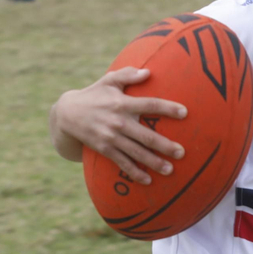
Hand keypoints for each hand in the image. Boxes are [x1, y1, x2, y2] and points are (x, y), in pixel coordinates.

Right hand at [53, 67, 187, 184]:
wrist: (67, 114)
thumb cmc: (94, 94)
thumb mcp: (109, 80)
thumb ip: (128, 75)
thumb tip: (148, 72)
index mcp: (122, 103)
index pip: (150, 105)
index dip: (168, 108)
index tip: (185, 112)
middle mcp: (119, 122)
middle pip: (147, 136)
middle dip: (165, 145)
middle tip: (182, 152)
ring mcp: (111, 137)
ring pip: (137, 153)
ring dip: (154, 162)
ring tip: (170, 169)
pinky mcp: (105, 149)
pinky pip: (122, 163)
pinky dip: (135, 173)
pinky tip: (147, 180)